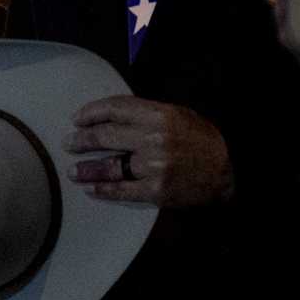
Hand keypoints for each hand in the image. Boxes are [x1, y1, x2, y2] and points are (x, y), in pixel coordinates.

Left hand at [65, 96, 233, 207]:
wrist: (229, 170)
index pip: (115, 109)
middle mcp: (154, 138)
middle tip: (70, 143)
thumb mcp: (178, 115)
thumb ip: (147, 114)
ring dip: (87, 168)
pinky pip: (122, 190)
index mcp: (159, 114)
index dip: (91, 113)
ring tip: (73, 170)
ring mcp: (154, 166)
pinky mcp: (156, 190)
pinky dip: (104, 189)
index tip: (78, 119)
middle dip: (82, 140)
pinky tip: (92, 189)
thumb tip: (113, 116)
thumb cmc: (202, 141)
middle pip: (106, 136)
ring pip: (109, 166)